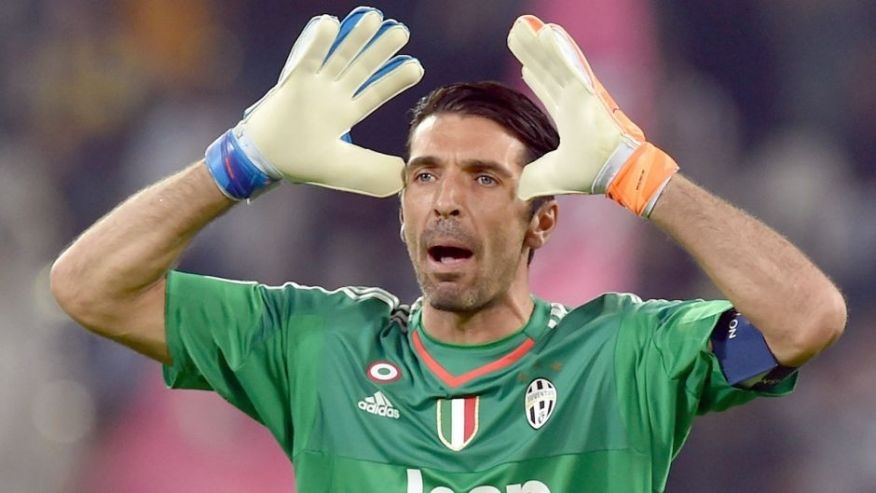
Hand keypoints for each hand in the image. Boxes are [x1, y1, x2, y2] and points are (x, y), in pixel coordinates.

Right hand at [206, 6, 423, 198]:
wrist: (263, 162)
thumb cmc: (300, 163)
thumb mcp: (342, 168)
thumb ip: (372, 169)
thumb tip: (402, 175)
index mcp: (345, 113)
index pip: (375, 92)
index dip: (395, 80)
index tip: (417, 67)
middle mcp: (332, 95)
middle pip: (361, 68)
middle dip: (381, 50)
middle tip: (401, 32)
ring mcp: (314, 86)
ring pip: (339, 57)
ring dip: (356, 38)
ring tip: (375, 18)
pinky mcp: (294, 82)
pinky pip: (308, 58)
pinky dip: (318, 43)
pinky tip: (331, 24)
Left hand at [507, 15, 677, 216]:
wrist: (618, 173)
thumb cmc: (593, 173)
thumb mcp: (552, 175)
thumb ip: (534, 177)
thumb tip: (518, 188)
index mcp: (569, 116)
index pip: (548, 90)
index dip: (536, 76)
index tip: (525, 63)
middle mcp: (575, 100)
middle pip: (548, 69)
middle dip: (532, 53)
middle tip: (516, 34)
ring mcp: (582, 92)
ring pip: (555, 61)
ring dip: (539, 44)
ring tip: (523, 25)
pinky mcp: (587, 90)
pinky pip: (570, 64)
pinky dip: (559, 49)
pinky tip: (545, 32)